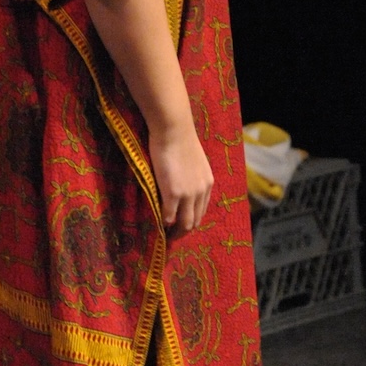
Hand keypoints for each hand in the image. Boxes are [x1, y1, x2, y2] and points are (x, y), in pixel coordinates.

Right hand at [148, 120, 213, 236]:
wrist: (174, 130)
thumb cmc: (180, 140)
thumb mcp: (194, 161)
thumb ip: (191, 176)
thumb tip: (182, 183)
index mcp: (207, 183)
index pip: (202, 210)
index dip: (191, 220)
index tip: (181, 225)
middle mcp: (201, 191)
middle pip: (195, 220)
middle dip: (184, 231)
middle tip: (172, 235)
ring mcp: (188, 194)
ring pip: (185, 223)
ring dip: (175, 231)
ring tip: (166, 235)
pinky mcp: (173, 193)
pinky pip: (169, 216)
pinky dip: (164, 222)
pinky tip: (158, 223)